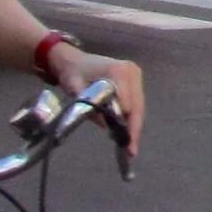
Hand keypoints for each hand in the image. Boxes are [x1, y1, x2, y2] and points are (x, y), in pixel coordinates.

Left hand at [44, 41, 147, 159]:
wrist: (73, 60)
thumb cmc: (73, 73)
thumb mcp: (75, 88)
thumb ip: (88, 104)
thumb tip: (105, 124)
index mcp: (119, 71)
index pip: (128, 102)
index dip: (126, 123)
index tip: (125, 141)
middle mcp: (132, 72)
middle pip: (137, 106)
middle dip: (133, 128)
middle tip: (131, 151)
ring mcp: (135, 75)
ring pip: (139, 106)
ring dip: (133, 125)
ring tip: (129, 146)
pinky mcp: (134, 80)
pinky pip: (136, 102)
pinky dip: (131, 117)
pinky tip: (126, 132)